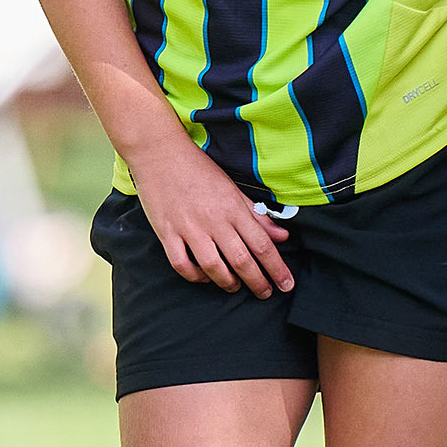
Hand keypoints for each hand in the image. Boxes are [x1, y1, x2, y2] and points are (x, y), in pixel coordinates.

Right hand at [133, 138, 293, 294]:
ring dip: (228, 283)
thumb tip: (282, 235)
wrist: (159, 153)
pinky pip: (182, 264)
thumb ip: (257, 214)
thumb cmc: (198, 169)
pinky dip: (195, 276)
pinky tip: (204, 277)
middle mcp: (214, 221)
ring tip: (236, 287)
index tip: (287, 284)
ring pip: (213, 267)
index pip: (263, 245)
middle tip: (265, 293)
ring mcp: (189, 228)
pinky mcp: (167, 233)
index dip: (277, 269)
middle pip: (242, 261)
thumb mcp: (233, 188)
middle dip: (258, 282)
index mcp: (234, 208)